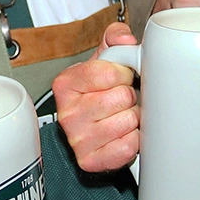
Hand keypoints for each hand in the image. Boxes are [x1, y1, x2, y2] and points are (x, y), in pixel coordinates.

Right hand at [54, 21, 140, 172]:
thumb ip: (114, 40)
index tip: (119, 78)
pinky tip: (123, 134)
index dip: (123, 74)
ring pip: (128, 121)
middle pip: (121, 97)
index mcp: (66, 84)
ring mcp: (78, 139)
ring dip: (132, 118)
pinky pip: (128, 145)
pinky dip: (133, 140)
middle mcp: (68, 113)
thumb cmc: (95, 96)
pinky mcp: (91, 160)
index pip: (109, 72)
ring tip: (121, 116)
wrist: (88, 132)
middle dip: (128, 97)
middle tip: (121, 100)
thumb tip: (125, 39)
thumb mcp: (102, 62)